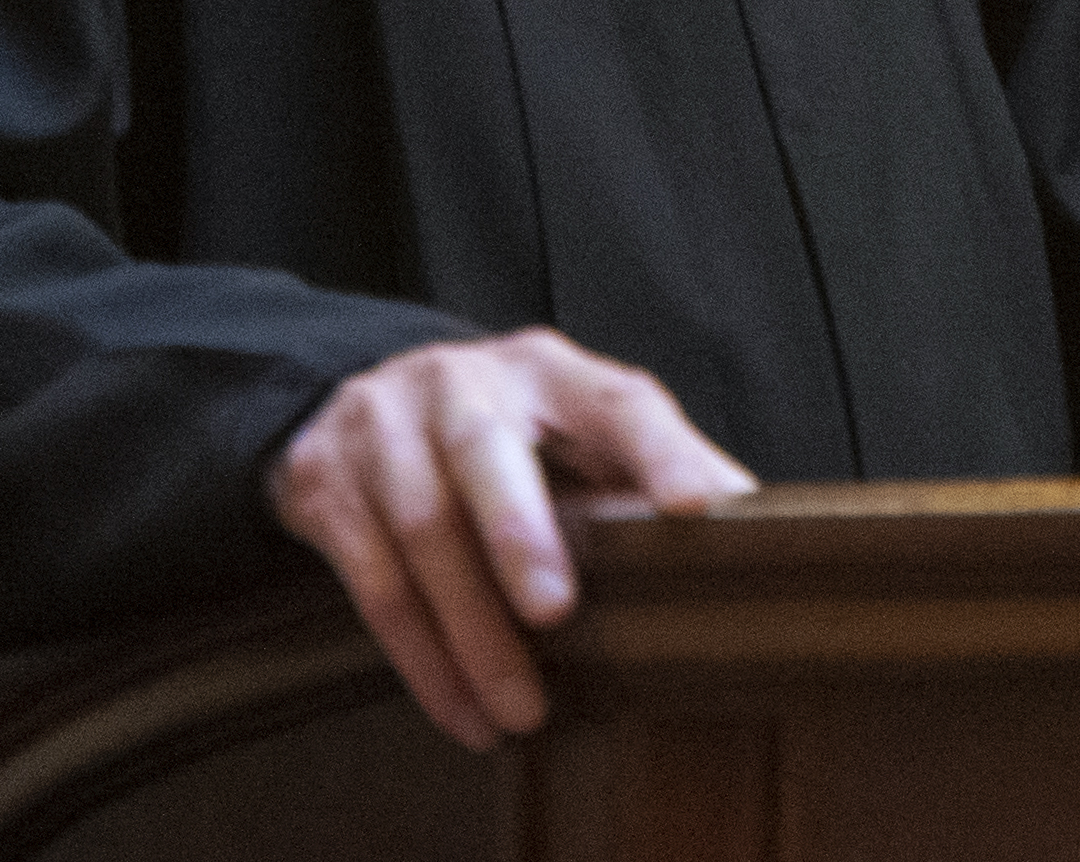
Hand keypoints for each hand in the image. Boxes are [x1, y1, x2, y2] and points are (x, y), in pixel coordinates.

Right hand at [267, 328, 753, 749]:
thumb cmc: (502, 425)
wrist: (362, 401)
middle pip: (484, 452)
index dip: (659, 452)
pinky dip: (422, 659)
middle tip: (557, 611)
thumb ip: (648, 463)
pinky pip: (372, 581)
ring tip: (520, 708)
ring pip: (423, 530)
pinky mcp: (327, 484)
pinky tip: (463, 710)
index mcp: (550, 370)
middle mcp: (463, 384)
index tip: (697, 511)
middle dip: (519, 532)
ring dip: (472, 631)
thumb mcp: (573, 425)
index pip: (616, 402)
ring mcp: (384, 428)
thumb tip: (752, 516)